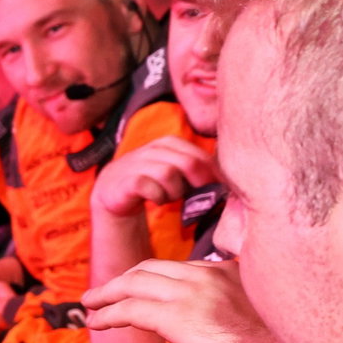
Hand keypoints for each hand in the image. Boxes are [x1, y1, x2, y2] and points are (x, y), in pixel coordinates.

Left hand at [83, 259, 324, 342]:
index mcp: (228, 271)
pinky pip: (131, 310)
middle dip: (122, 279)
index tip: (138, 289)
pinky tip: (96, 323)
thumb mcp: (269, 315)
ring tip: (90, 304)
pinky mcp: (178, 317)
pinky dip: (108, 313)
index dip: (153, 277)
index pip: (180, 268)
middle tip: (102, 293)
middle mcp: (207, 274)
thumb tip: (232, 322)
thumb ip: (245, 306)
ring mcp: (192, 293)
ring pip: (135, 283)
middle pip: (151, 269)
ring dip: (107, 293)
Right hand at [90, 137, 217, 218]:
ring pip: (169, 175)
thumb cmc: (154, 182)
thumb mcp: (176, 170)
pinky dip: (157, 197)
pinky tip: (156, 200)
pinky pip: (150, 188)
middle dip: (197, 183)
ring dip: (174, 192)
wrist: (115, 191)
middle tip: (197, 195)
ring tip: (169, 197)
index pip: (200, 155)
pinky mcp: (127, 179)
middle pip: (187, 163)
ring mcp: (139, 162)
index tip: (215, 189)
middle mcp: (154, 148)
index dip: (212, 174)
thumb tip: (228, 179)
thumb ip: (197, 169)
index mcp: (169, 142)